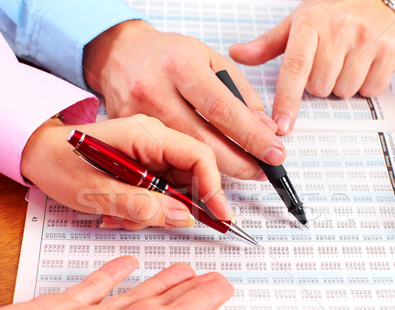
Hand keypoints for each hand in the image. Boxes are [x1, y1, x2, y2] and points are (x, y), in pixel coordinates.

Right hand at [0, 256, 233, 309]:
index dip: (199, 305)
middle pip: (159, 309)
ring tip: (184, 267)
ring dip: (161, 284)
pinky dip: (114, 275)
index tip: (223, 286)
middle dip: (189, 292)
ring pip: (132, 298)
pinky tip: (125, 265)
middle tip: (215, 276)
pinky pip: (95, 288)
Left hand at [21, 115, 231, 229]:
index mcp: (146, 134)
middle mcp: (154, 140)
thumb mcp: (94, 191)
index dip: (214, 187)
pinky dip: (143, 209)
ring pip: (174, 191)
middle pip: (190, 176)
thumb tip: (184, 217)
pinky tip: (117, 211)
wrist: (37, 153)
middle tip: (140, 221)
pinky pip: (160, 194)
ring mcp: (150, 153)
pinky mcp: (144, 166)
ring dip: (152, 212)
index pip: (197, 155)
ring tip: (116, 215)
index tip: (220, 216)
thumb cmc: (58, 163)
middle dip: (171, 207)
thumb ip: (140, 205)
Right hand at [82, 19, 283, 178]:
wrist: (120, 53)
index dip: (252, 136)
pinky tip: (207, 170)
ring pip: (184, 156)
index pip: (222, 108)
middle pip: (202, 140)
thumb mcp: (210, 60)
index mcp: (181, 66)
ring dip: (219, 169)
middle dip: (239, 162)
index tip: (275, 152)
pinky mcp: (129, 133)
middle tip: (261, 171)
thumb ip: (241, 94)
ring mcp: (137, 115)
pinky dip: (190, 169)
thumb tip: (265, 129)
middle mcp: (155, 91)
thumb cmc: (169, 55)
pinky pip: (164, 160)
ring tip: (242, 169)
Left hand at [229, 0, 394, 134]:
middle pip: (320, 87)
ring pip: (344, 90)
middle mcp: (339, 29)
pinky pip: (370, 89)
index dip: (287, 100)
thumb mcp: (296, 24)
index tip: (282, 125)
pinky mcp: (390, 50)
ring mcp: (367, 39)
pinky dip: (364, 85)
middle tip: (326, 64)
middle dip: (319, 84)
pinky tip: (363, 65)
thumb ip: (266, 45)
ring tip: (345, 62)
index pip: (295, 68)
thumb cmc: (331, 13)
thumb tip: (237, 54)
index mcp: (310, 23)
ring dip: (341, 85)